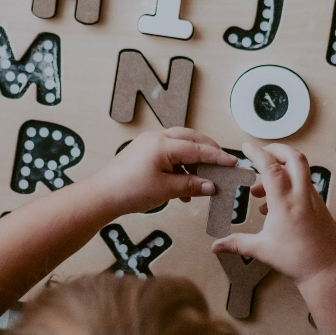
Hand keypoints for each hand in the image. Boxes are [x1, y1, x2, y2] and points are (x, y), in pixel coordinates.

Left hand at [92, 128, 237, 214]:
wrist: (102, 195)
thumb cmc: (129, 191)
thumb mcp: (166, 190)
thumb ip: (191, 186)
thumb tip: (211, 186)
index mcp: (163, 145)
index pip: (198, 148)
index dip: (218, 157)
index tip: (233, 162)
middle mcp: (157, 138)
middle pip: (190, 139)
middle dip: (208, 150)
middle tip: (222, 163)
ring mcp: (149, 143)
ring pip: (180, 145)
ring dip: (193, 161)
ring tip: (202, 181)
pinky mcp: (144, 151)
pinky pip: (169, 153)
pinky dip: (180, 166)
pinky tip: (184, 186)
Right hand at [211, 143, 335, 285]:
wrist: (326, 271)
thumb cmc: (296, 260)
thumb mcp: (261, 249)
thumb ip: (237, 243)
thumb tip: (216, 246)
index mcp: (285, 203)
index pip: (271, 167)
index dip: (257, 153)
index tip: (246, 147)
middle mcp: (302, 196)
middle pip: (294, 157)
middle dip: (277, 149)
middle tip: (261, 154)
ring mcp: (314, 199)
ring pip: (299, 171)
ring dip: (280, 171)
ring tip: (259, 191)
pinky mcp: (319, 205)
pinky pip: (303, 185)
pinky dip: (288, 185)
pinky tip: (274, 205)